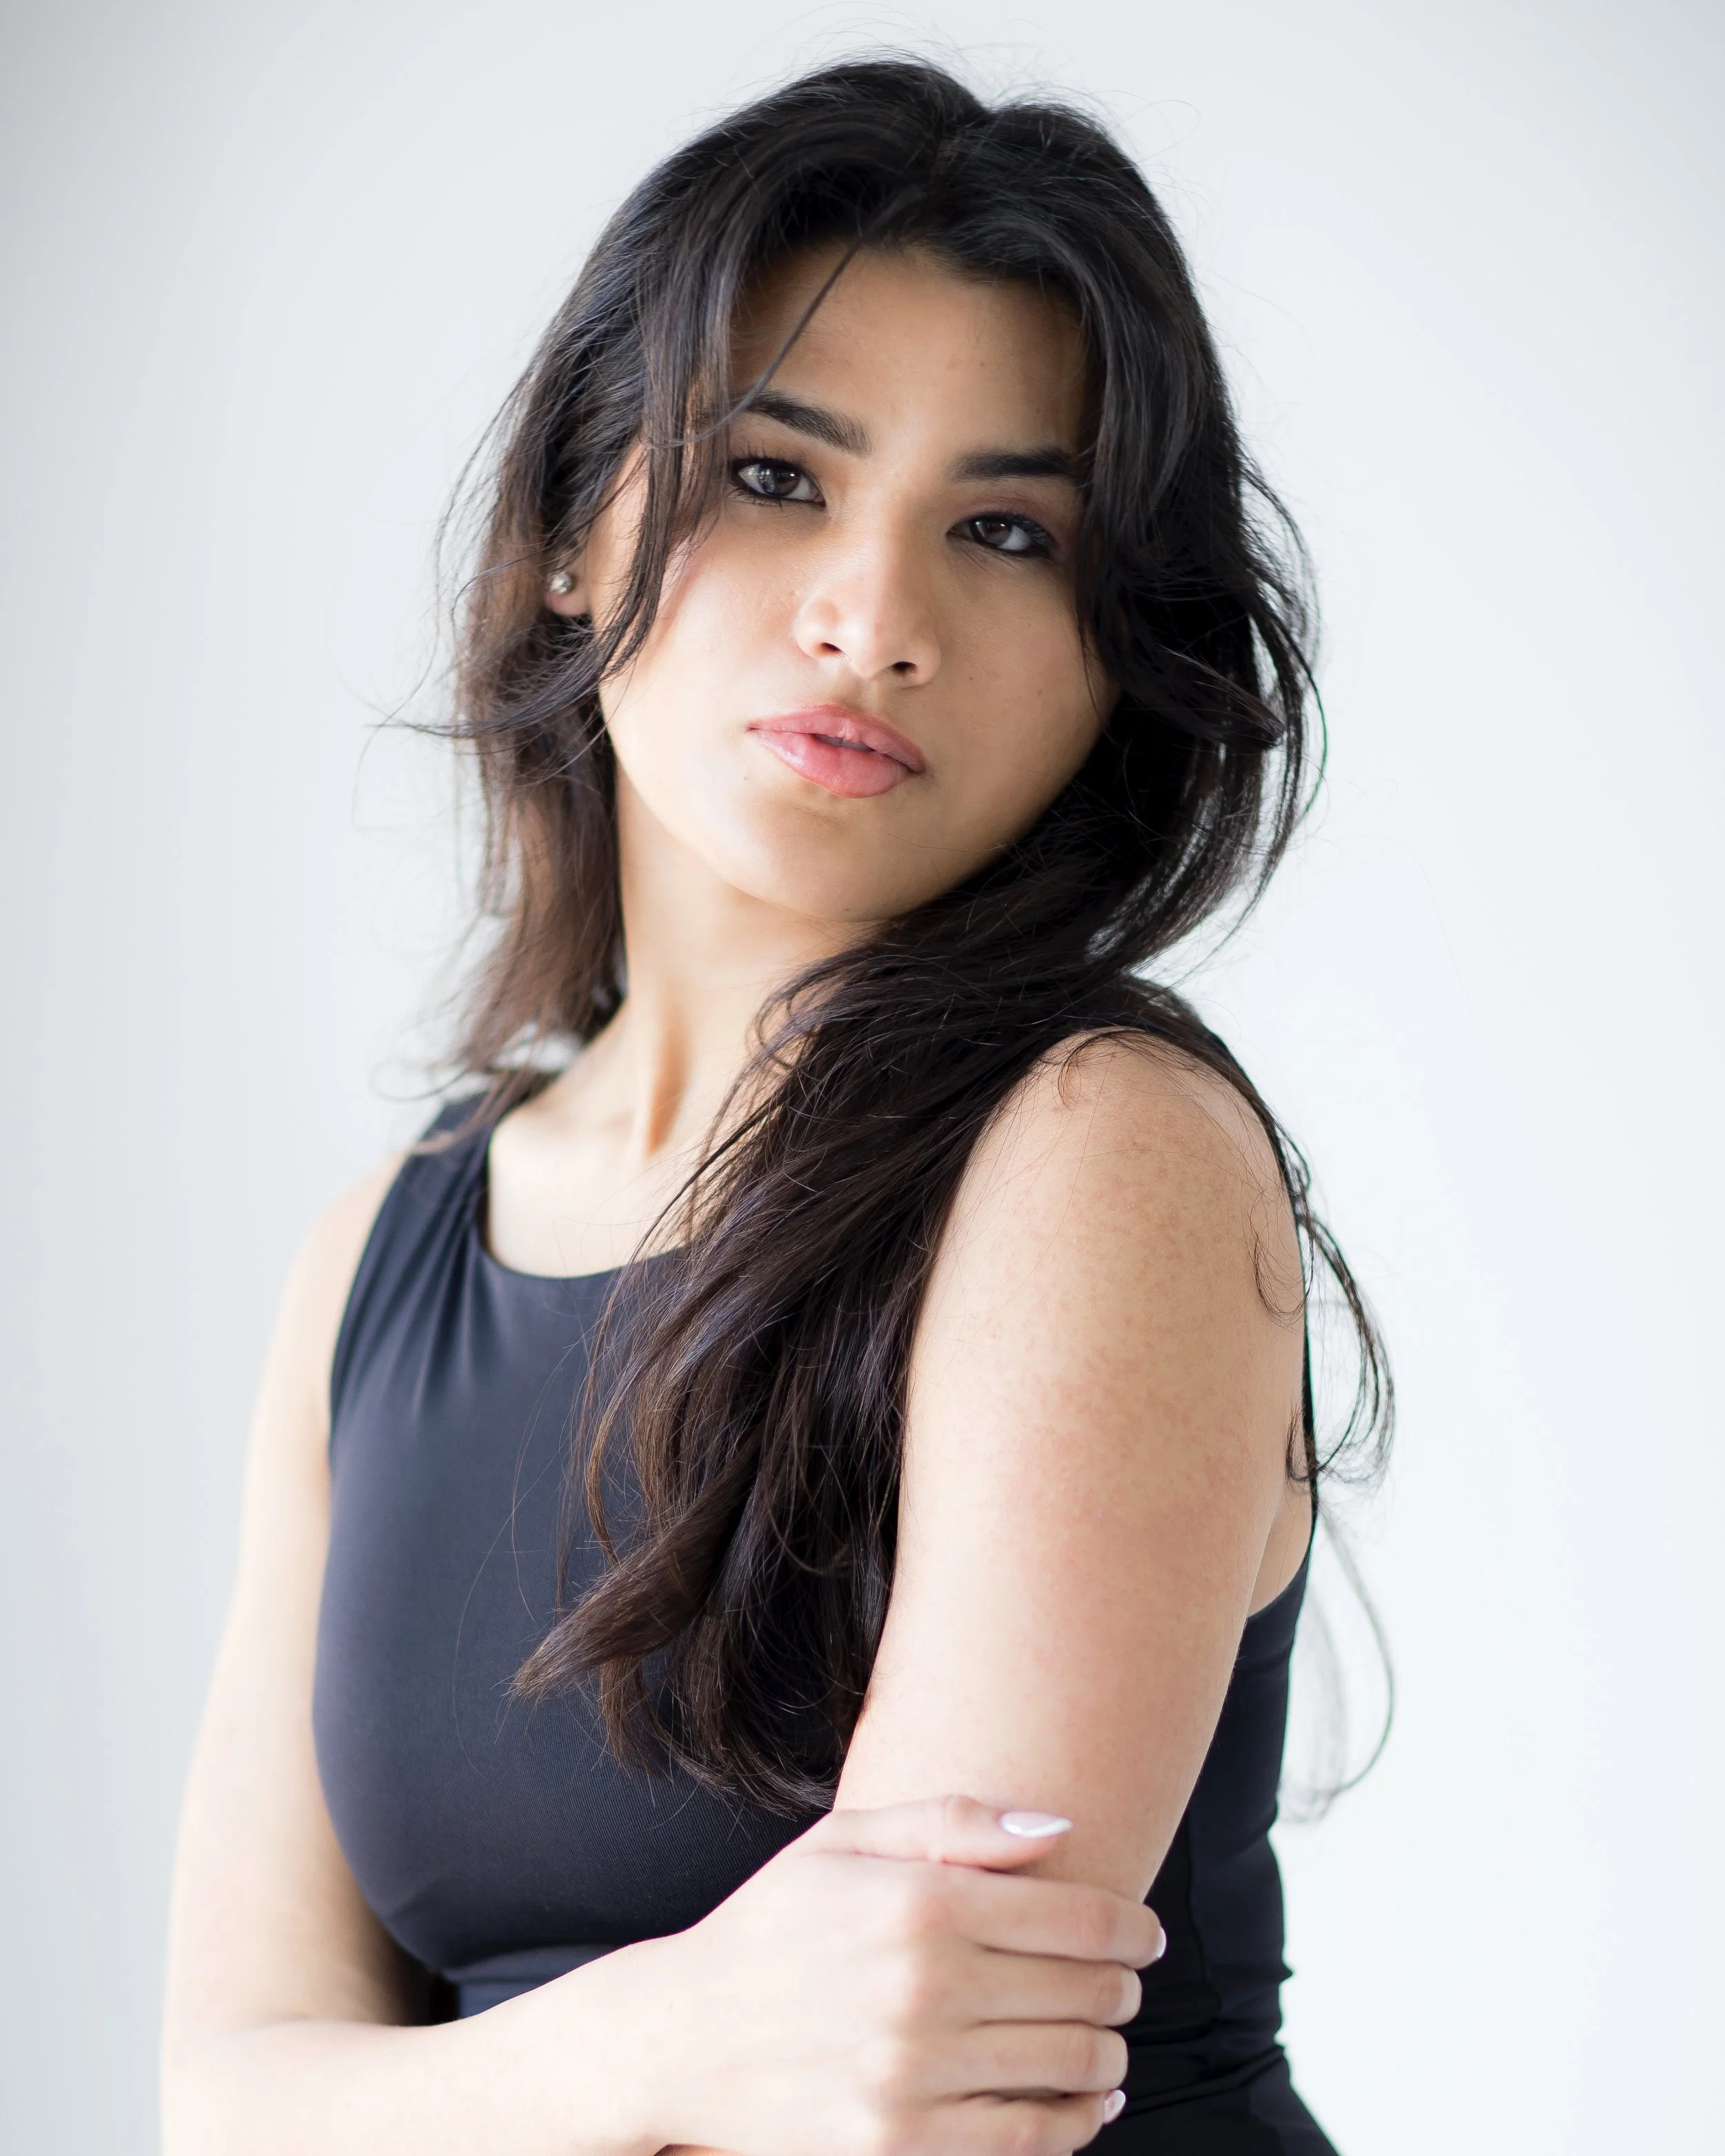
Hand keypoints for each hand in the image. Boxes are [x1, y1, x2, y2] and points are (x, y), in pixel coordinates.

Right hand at [646, 1794, 1161, 2155]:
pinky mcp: (898, 2145)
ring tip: (1106, 2039)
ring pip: (1068, 2067)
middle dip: (1122, 1986)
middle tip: (1124, 1983)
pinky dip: (1076, 2124)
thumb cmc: (774, 1926)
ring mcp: (912, 2077)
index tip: (1145, 1933)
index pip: (1077, 1917)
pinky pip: (1026, 2143)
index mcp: (917, 1904)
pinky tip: (1086, 2102)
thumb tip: (1060, 1828)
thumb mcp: (844, 1841)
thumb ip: (953, 1823)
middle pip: (1085, 1991)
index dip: (1132, 1926)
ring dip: (1108, 2053)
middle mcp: (923, 1989)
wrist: (683, 2036)